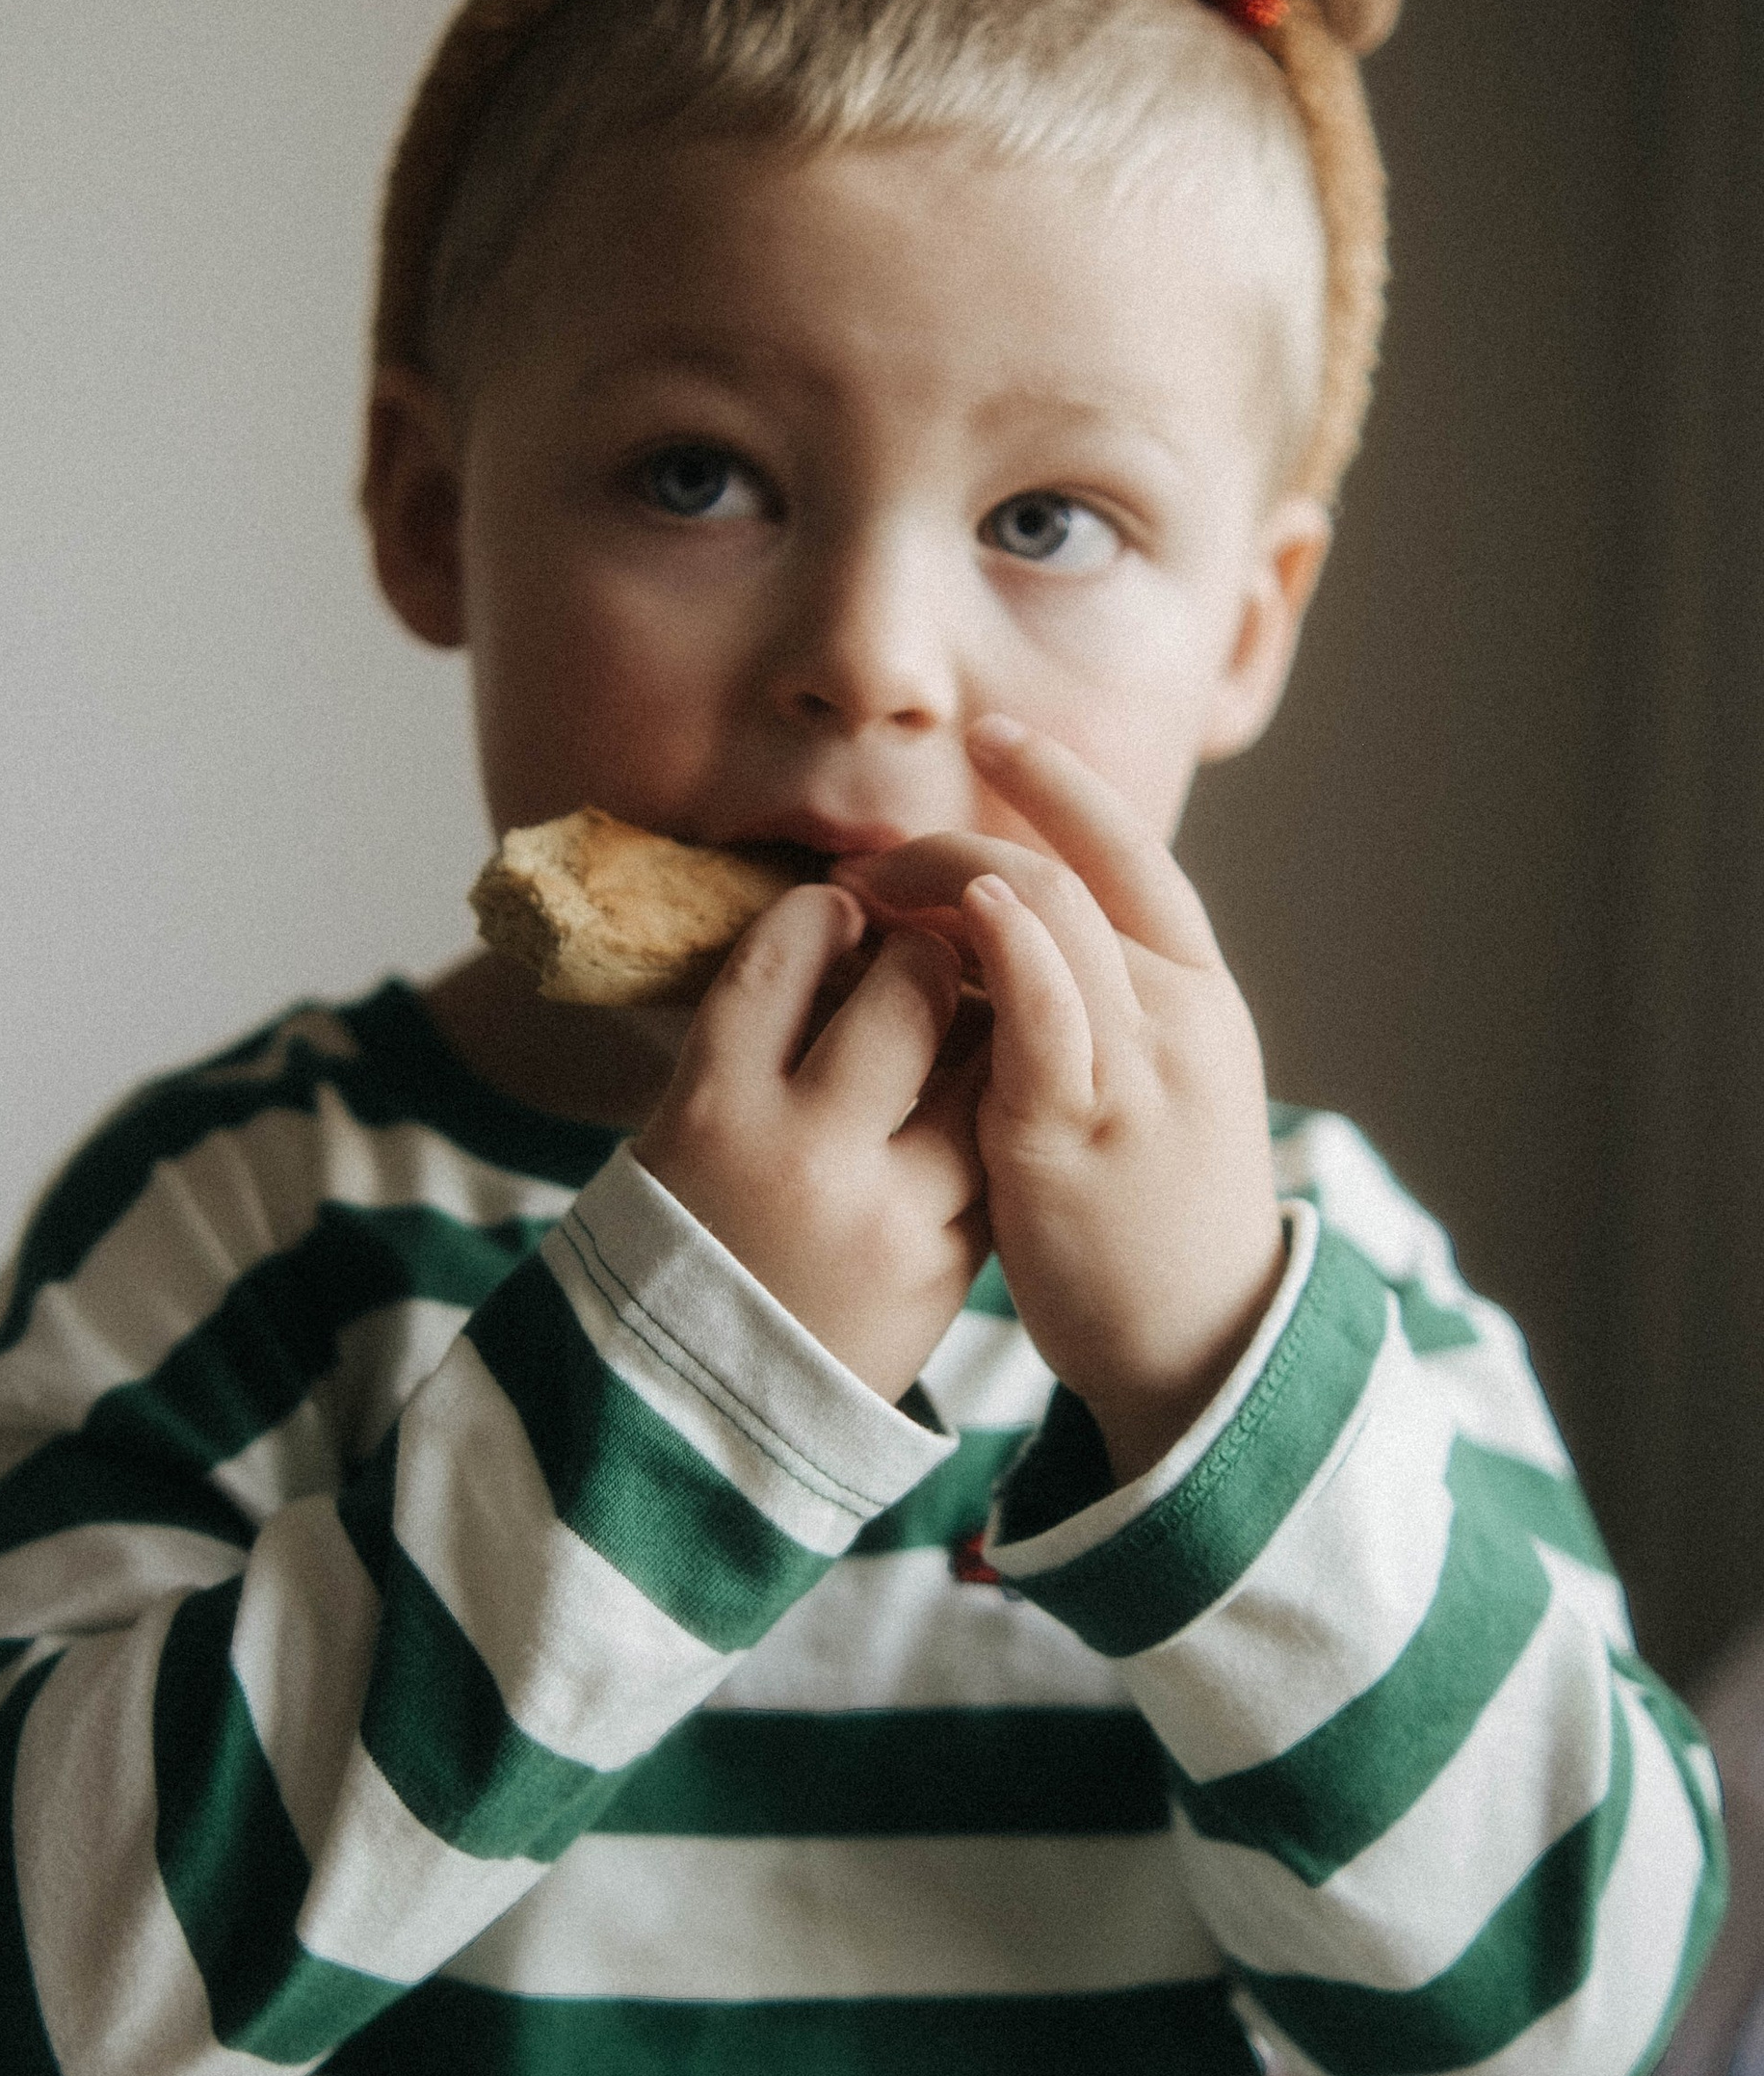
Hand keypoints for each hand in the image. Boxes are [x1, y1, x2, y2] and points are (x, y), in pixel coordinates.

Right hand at [631, 883, 988, 1401]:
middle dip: (925, 954)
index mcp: (713, 1108)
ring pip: (982, 1070)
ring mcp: (886, 1214)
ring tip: (960, 1028)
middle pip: (907, 993)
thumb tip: (849, 934)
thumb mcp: (685, 1136)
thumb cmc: (687, 1248)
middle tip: (920, 956)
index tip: (840, 909)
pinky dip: (993, 1120)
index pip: (785, 954)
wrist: (697, 1417)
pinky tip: (972, 1112)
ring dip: (982, 1031)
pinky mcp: (946, 1269)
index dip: (824, 911)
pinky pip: (995, 1155)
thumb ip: (757, 1045)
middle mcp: (801, 1153)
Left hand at [842, 715, 1285, 1483]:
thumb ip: (1087, 1009)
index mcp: (1195, 993)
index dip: (1062, 780)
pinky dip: (1006, 949)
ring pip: (1056, 915)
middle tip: (877, 854)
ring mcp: (1134, 1070)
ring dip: (956, 878)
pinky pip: (1046, 1014)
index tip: (992, 733)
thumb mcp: (1143, 1087)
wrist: (1198, 1342)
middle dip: (967, 835)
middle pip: (1073, 867)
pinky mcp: (1079, 1133)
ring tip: (876, 887)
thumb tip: (990, 934)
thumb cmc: (1151, 1214)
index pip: (1132, 850)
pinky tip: (959, 918)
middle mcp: (1177, 1013)